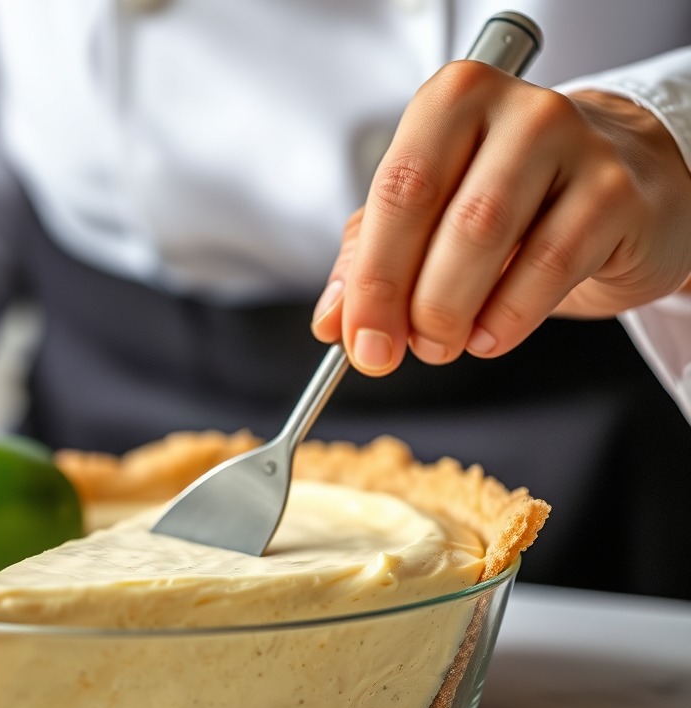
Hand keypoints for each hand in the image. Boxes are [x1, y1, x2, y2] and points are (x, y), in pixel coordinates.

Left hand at [311, 62, 690, 374]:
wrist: (628, 186)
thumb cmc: (517, 200)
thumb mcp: (432, 218)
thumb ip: (370, 260)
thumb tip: (331, 320)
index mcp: (451, 103)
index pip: (394, 191)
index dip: (368, 277)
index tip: (357, 339)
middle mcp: (513, 111)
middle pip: (434, 212)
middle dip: (401, 299)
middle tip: (394, 350)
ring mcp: (574, 143)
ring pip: (485, 237)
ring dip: (450, 311)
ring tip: (442, 344)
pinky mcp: (616, 193)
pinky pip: (547, 266)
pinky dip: (505, 317)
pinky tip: (488, 336)